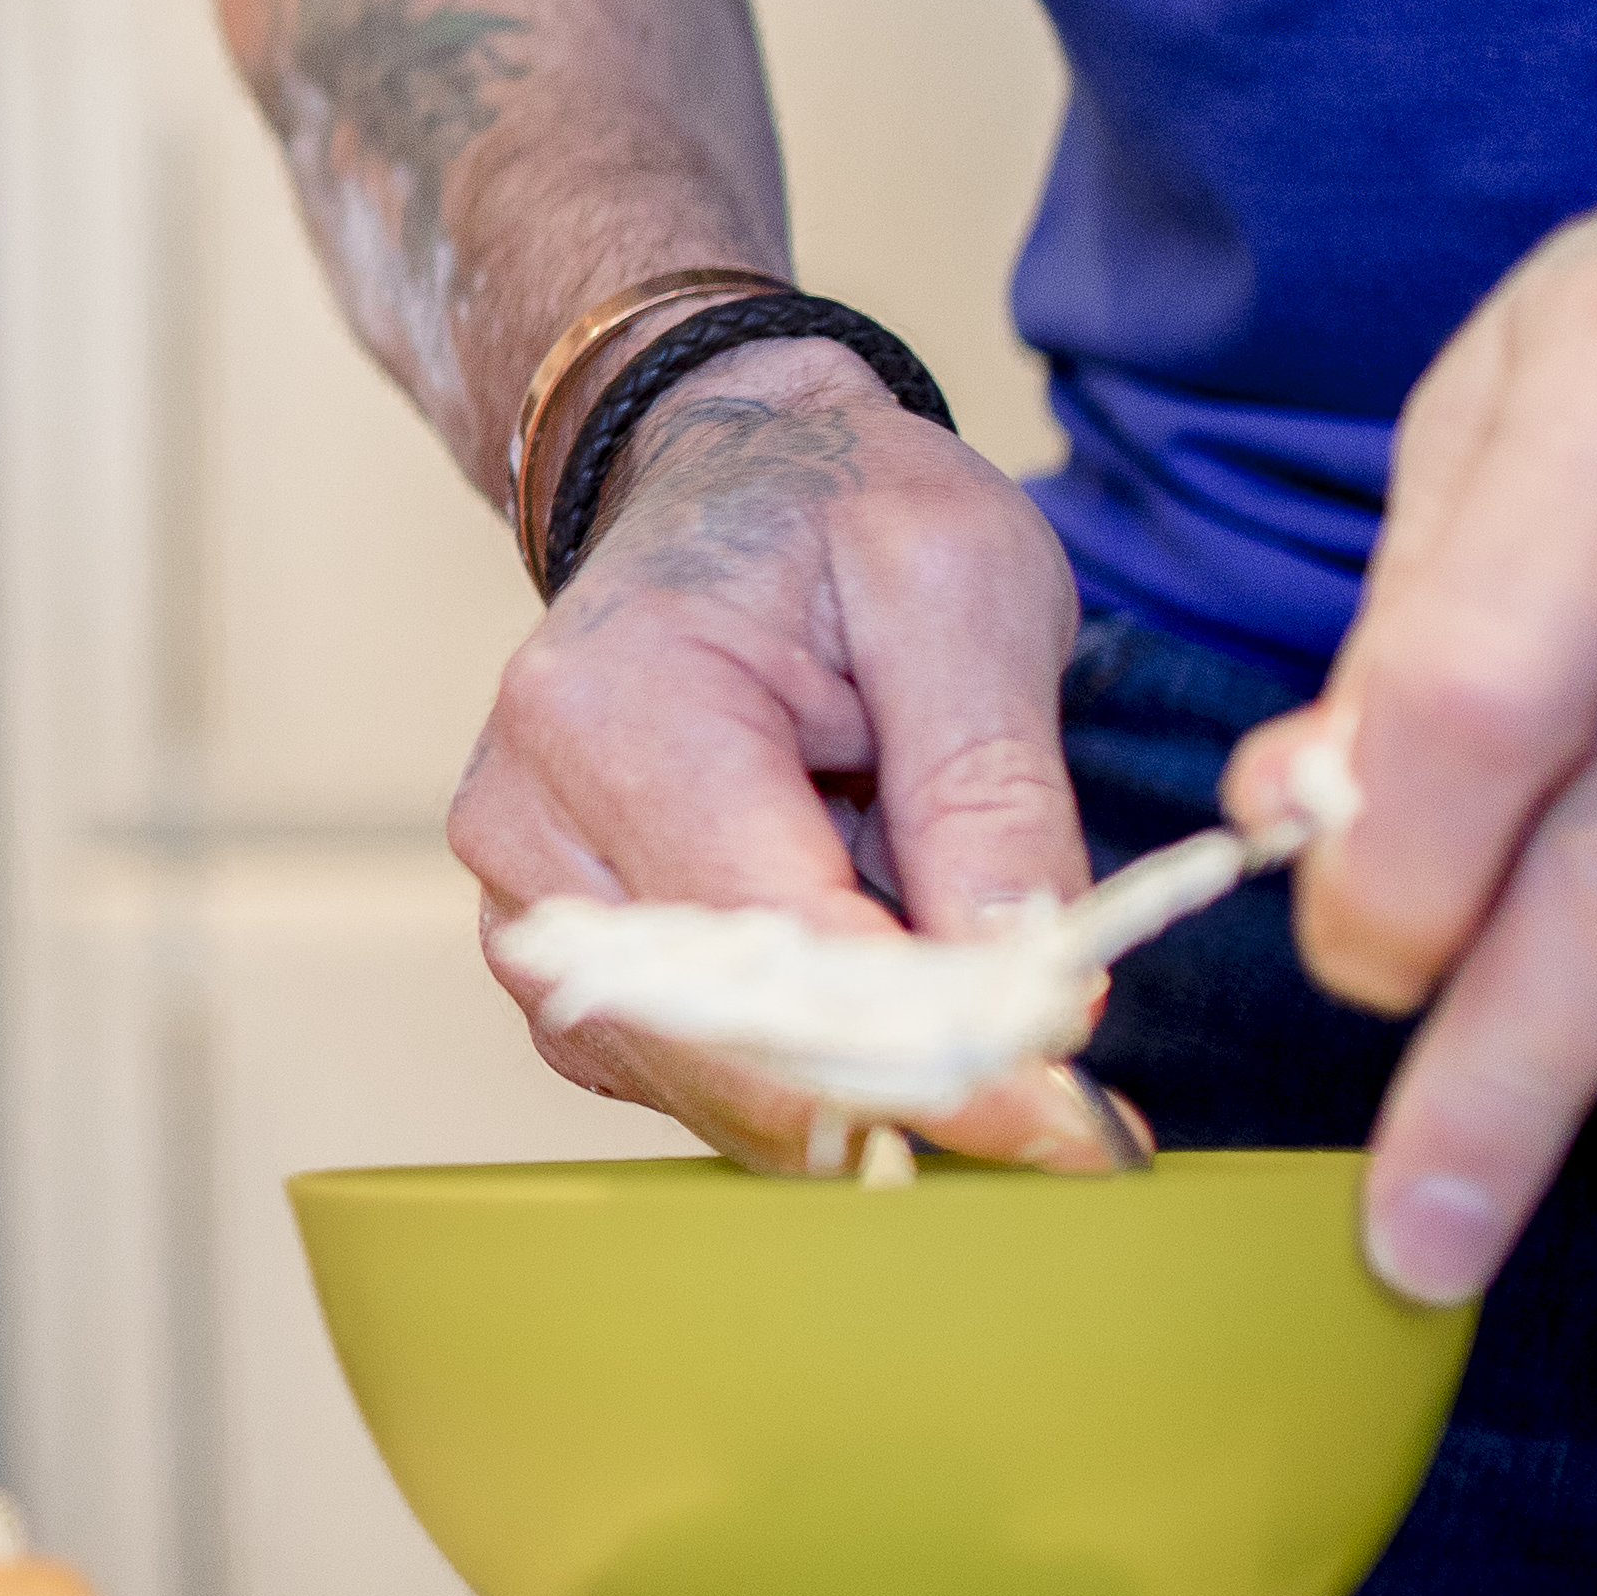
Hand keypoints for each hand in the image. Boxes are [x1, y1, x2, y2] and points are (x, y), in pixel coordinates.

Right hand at [449, 340, 1131, 1169]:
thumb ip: (993, 794)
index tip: (1074, 1121)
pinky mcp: (554, 957)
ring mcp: (522, 899)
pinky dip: (804, 1064)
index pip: (776, 947)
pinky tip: (871, 970)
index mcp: (615, 709)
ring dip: (858, 1069)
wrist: (728, 474)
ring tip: (949, 956)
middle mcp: (528, 819)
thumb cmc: (841, 512)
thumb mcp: (966, 590)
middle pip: (730, 1046)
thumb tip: (1026, 992)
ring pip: (710, 1086)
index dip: (932, 1054)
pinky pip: (687, 1075)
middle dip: (909, 1086)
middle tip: (1061, 1100)